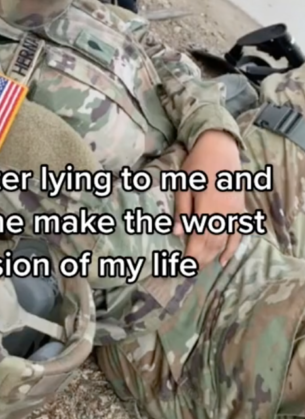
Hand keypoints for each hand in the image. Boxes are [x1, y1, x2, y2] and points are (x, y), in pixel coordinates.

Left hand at [173, 130, 244, 268]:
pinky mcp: (240, 210)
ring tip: (202, 267)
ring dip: (213, 256)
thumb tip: (177, 233)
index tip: (182, 266)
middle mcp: (223, 213)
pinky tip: (224, 261)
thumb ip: (182, 210)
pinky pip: (237, 234)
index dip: (192, 254)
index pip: (199, 238)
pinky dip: (232, 249)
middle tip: (188, 270)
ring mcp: (234, 213)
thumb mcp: (183, 185)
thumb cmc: (197, 165)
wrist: (219, 148)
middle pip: (212, 243)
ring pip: (224, 242)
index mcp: (206, 207)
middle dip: (201, 259)